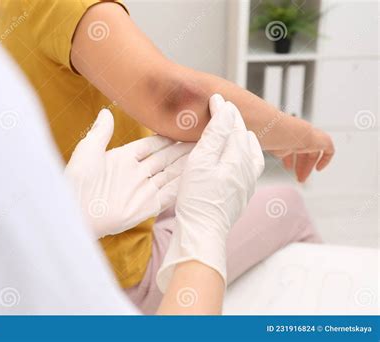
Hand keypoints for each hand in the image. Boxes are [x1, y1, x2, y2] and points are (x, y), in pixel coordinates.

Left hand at [65, 109, 193, 238]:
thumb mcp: (88, 151)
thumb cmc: (77, 181)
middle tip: (202, 137)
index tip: (182, 127)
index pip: (151, 144)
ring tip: (206, 152)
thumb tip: (106, 111)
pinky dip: (184, 184)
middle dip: (182, 148)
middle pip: (165, 158)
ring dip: (187, 164)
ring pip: (171, 173)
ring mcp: (144, 189)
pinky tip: (198, 175)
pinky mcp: (149, 205)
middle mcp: (137, 172)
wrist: (76, 212)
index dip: (166, 137)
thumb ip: (101, 132)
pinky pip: (170, 193)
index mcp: (123, 158)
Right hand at [156, 94, 263, 291]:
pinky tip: (233, 156)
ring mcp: (247, 183)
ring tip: (229, 129)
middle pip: (244, 136)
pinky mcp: (242, 194)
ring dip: (239, 136)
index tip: (215, 98)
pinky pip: (249, 165)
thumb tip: (225, 110)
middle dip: (233, 121)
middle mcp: (248, 169)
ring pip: (250, 151)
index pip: (233, 125)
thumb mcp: (200, 162)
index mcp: (239, 158)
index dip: (223, 110)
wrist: (202, 233)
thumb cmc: (198, 200)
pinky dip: (242, 153)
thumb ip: (215, 134)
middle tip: (222, 109)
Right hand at [268, 125, 334, 182]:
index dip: (289, 159)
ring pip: (313, 154)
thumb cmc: (278, 138)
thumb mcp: (270, 148)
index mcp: (290, 136)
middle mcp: (301, 136)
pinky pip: (329, 150)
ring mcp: (312, 137)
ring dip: (307, 168)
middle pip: (303, 153)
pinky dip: (325, 160)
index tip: (288, 168)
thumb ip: (269, 153)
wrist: (290, 133)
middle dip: (300, 167)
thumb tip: (256, 160)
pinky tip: (319, 169)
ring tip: (302, 178)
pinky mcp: (323, 140)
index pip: (292, 148)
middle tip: (297, 178)